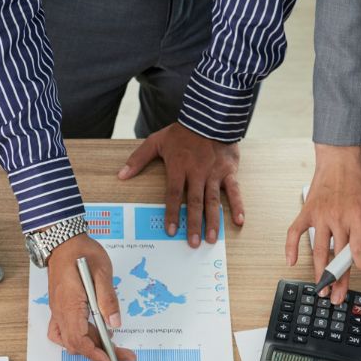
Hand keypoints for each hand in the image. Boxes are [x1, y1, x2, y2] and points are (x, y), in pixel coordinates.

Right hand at [45, 233, 137, 360]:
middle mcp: (60, 311)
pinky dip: (78, 338)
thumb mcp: (102, 272)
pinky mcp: (60, 308)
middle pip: (77, 344)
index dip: (95, 354)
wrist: (63, 241)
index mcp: (69, 305)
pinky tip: (92, 333)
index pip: (79, 340)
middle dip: (100, 353)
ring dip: (91, 346)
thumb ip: (108, 300)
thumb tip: (115, 324)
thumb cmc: (81, 253)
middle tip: (125, 355)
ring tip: (112, 343)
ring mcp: (58, 311)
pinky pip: (63, 332)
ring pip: (71, 340)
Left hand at [119, 123, 244, 247]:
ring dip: (212, 221)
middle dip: (194, 224)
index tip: (171, 230)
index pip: (174, 194)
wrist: (210, 117)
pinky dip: (238, 205)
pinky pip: (234, 190)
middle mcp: (197, 173)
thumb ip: (138, 159)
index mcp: (179, 167)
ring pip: (213, 200)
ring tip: (211, 239)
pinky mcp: (229, 171)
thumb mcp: (156, 141)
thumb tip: (121, 175)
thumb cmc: (182, 132)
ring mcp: (214, 173)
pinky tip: (239, 221)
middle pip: (194, 202)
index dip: (172, 213)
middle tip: (193, 243)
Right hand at [287, 144, 360, 303]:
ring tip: (320, 288)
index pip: (359, 250)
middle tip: (336, 297)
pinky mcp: (307, 212)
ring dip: (319, 272)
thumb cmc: (358, 178)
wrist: (339, 157)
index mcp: (358, 216)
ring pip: (319, 251)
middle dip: (339, 280)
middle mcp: (338, 218)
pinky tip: (291, 262)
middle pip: (338, 257)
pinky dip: (290, 248)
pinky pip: (294, 233)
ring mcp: (320, 216)